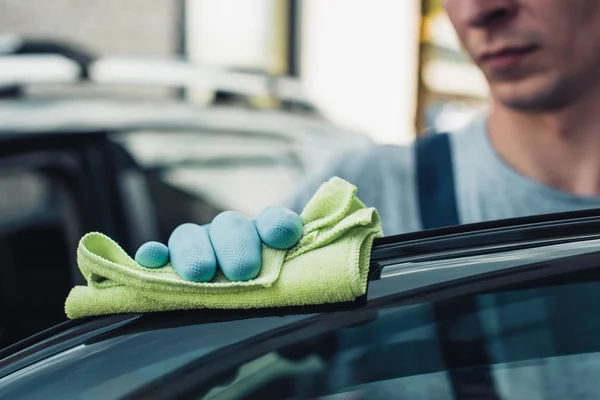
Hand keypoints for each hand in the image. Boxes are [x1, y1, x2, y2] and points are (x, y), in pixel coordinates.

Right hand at [134, 206, 302, 281]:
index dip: (278, 224)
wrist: (240, 289)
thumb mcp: (282, 278)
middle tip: (243, 271)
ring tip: (200, 273)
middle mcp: (230, 232)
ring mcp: (198, 243)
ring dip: (195, 252)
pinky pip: (159, 254)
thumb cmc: (264, 287)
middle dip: (235, 246)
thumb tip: (294, 256)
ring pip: (190, 235)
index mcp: (263, 233)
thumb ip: (290, 270)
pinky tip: (152, 258)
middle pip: (229, 225)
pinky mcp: (171, 260)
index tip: (283, 237)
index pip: (273, 220)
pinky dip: (154, 255)